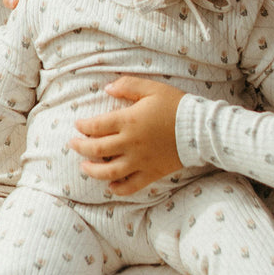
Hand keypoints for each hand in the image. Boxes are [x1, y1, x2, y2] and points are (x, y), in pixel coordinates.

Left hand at [70, 75, 183, 194]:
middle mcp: (130, 143)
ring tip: (84, 167)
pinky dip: (118, 188)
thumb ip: (127, 86)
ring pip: (109, 171)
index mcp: (128, 121)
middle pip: (97, 149)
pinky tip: (110, 186)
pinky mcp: (151, 173)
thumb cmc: (175, 105)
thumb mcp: (151, 88)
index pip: (96, 126)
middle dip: (81, 147)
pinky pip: (131, 186)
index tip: (78, 125)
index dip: (83, 126)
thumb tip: (106, 89)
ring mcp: (140, 161)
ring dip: (92, 170)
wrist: (200, 128)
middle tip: (73, 144)